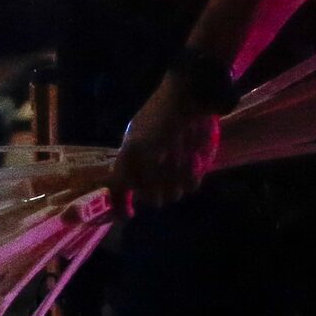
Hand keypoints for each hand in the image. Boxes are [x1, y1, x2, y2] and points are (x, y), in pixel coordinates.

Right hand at [110, 74, 220, 209]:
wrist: (191, 101)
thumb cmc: (159, 120)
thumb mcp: (136, 146)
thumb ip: (129, 175)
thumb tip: (137, 197)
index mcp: (131, 161)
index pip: (120, 189)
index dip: (121, 204)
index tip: (129, 214)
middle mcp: (150, 168)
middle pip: (151, 197)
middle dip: (158, 187)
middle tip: (164, 169)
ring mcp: (172, 169)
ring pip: (172, 193)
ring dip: (177, 179)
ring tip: (182, 158)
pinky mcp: (193, 167)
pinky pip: (191, 185)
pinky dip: (193, 175)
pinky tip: (194, 158)